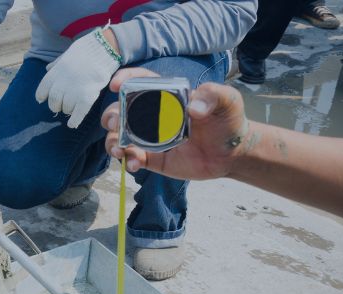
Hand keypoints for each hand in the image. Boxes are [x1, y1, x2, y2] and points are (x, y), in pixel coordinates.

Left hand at [35, 28, 120, 128]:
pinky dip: (74, 121)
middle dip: (56, 106)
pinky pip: (77, 114)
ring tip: (72, 106)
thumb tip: (47, 69)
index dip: (42, 96)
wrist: (103, 49)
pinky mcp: (87, 97)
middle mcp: (62, 83)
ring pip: (66, 109)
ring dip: (68, 110)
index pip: (42, 90)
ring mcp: (74, 91)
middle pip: (54, 103)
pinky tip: (72, 124)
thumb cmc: (86, 51)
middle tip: (61, 105)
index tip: (42, 99)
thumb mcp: (67, 55)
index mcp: (56, 72)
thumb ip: (56, 64)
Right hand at [101, 68, 250, 179]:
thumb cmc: (228, 121)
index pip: (140, 82)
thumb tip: (193, 107)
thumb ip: (213, 96)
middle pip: (121, 111)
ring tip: (119, 149)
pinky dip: (128, 161)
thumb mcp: (227, 101)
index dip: (126, 80)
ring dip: (112, 141)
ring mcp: (150, 138)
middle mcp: (153, 115)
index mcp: (166, 95)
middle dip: (111, 116)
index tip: (117, 85)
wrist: (232, 153)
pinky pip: (133, 158)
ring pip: (120, 136)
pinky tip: (134, 163)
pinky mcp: (152, 158)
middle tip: (114, 123)